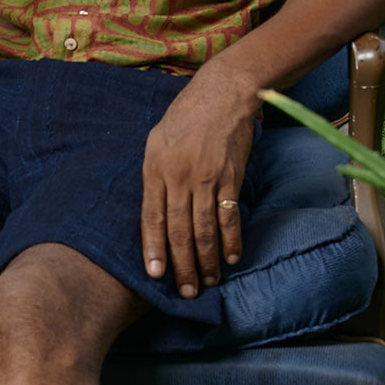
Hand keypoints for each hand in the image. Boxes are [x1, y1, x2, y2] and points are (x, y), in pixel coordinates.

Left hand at [140, 68, 257, 295]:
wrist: (222, 92)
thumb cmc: (185, 117)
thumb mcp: (156, 142)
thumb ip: (154, 176)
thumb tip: (153, 212)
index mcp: (155, 169)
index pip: (152, 218)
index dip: (154, 249)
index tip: (155, 275)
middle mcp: (179, 176)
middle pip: (179, 230)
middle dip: (181, 265)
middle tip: (186, 291)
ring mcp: (207, 177)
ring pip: (204, 228)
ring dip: (207, 260)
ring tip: (208, 282)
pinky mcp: (231, 176)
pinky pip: (230, 215)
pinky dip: (232, 239)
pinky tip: (232, 258)